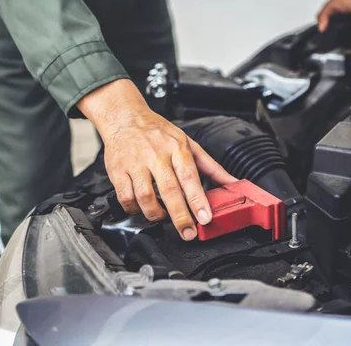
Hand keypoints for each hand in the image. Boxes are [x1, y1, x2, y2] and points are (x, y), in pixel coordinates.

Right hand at [77, 79, 236, 240]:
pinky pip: (125, 197)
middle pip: (169, 190)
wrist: (125, 117)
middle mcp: (156, 154)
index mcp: (176, 147)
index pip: (189, 176)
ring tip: (164, 218)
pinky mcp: (117, 170)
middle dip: (180, 216)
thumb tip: (233, 183)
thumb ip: (211, 167)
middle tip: (188, 233)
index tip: (205, 218)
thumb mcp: (189, 144)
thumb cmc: (159, 132)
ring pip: (145, 197)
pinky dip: (134, 209)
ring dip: (156, 214)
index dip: (197, 200)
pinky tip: (142, 208)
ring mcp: (135, 162)